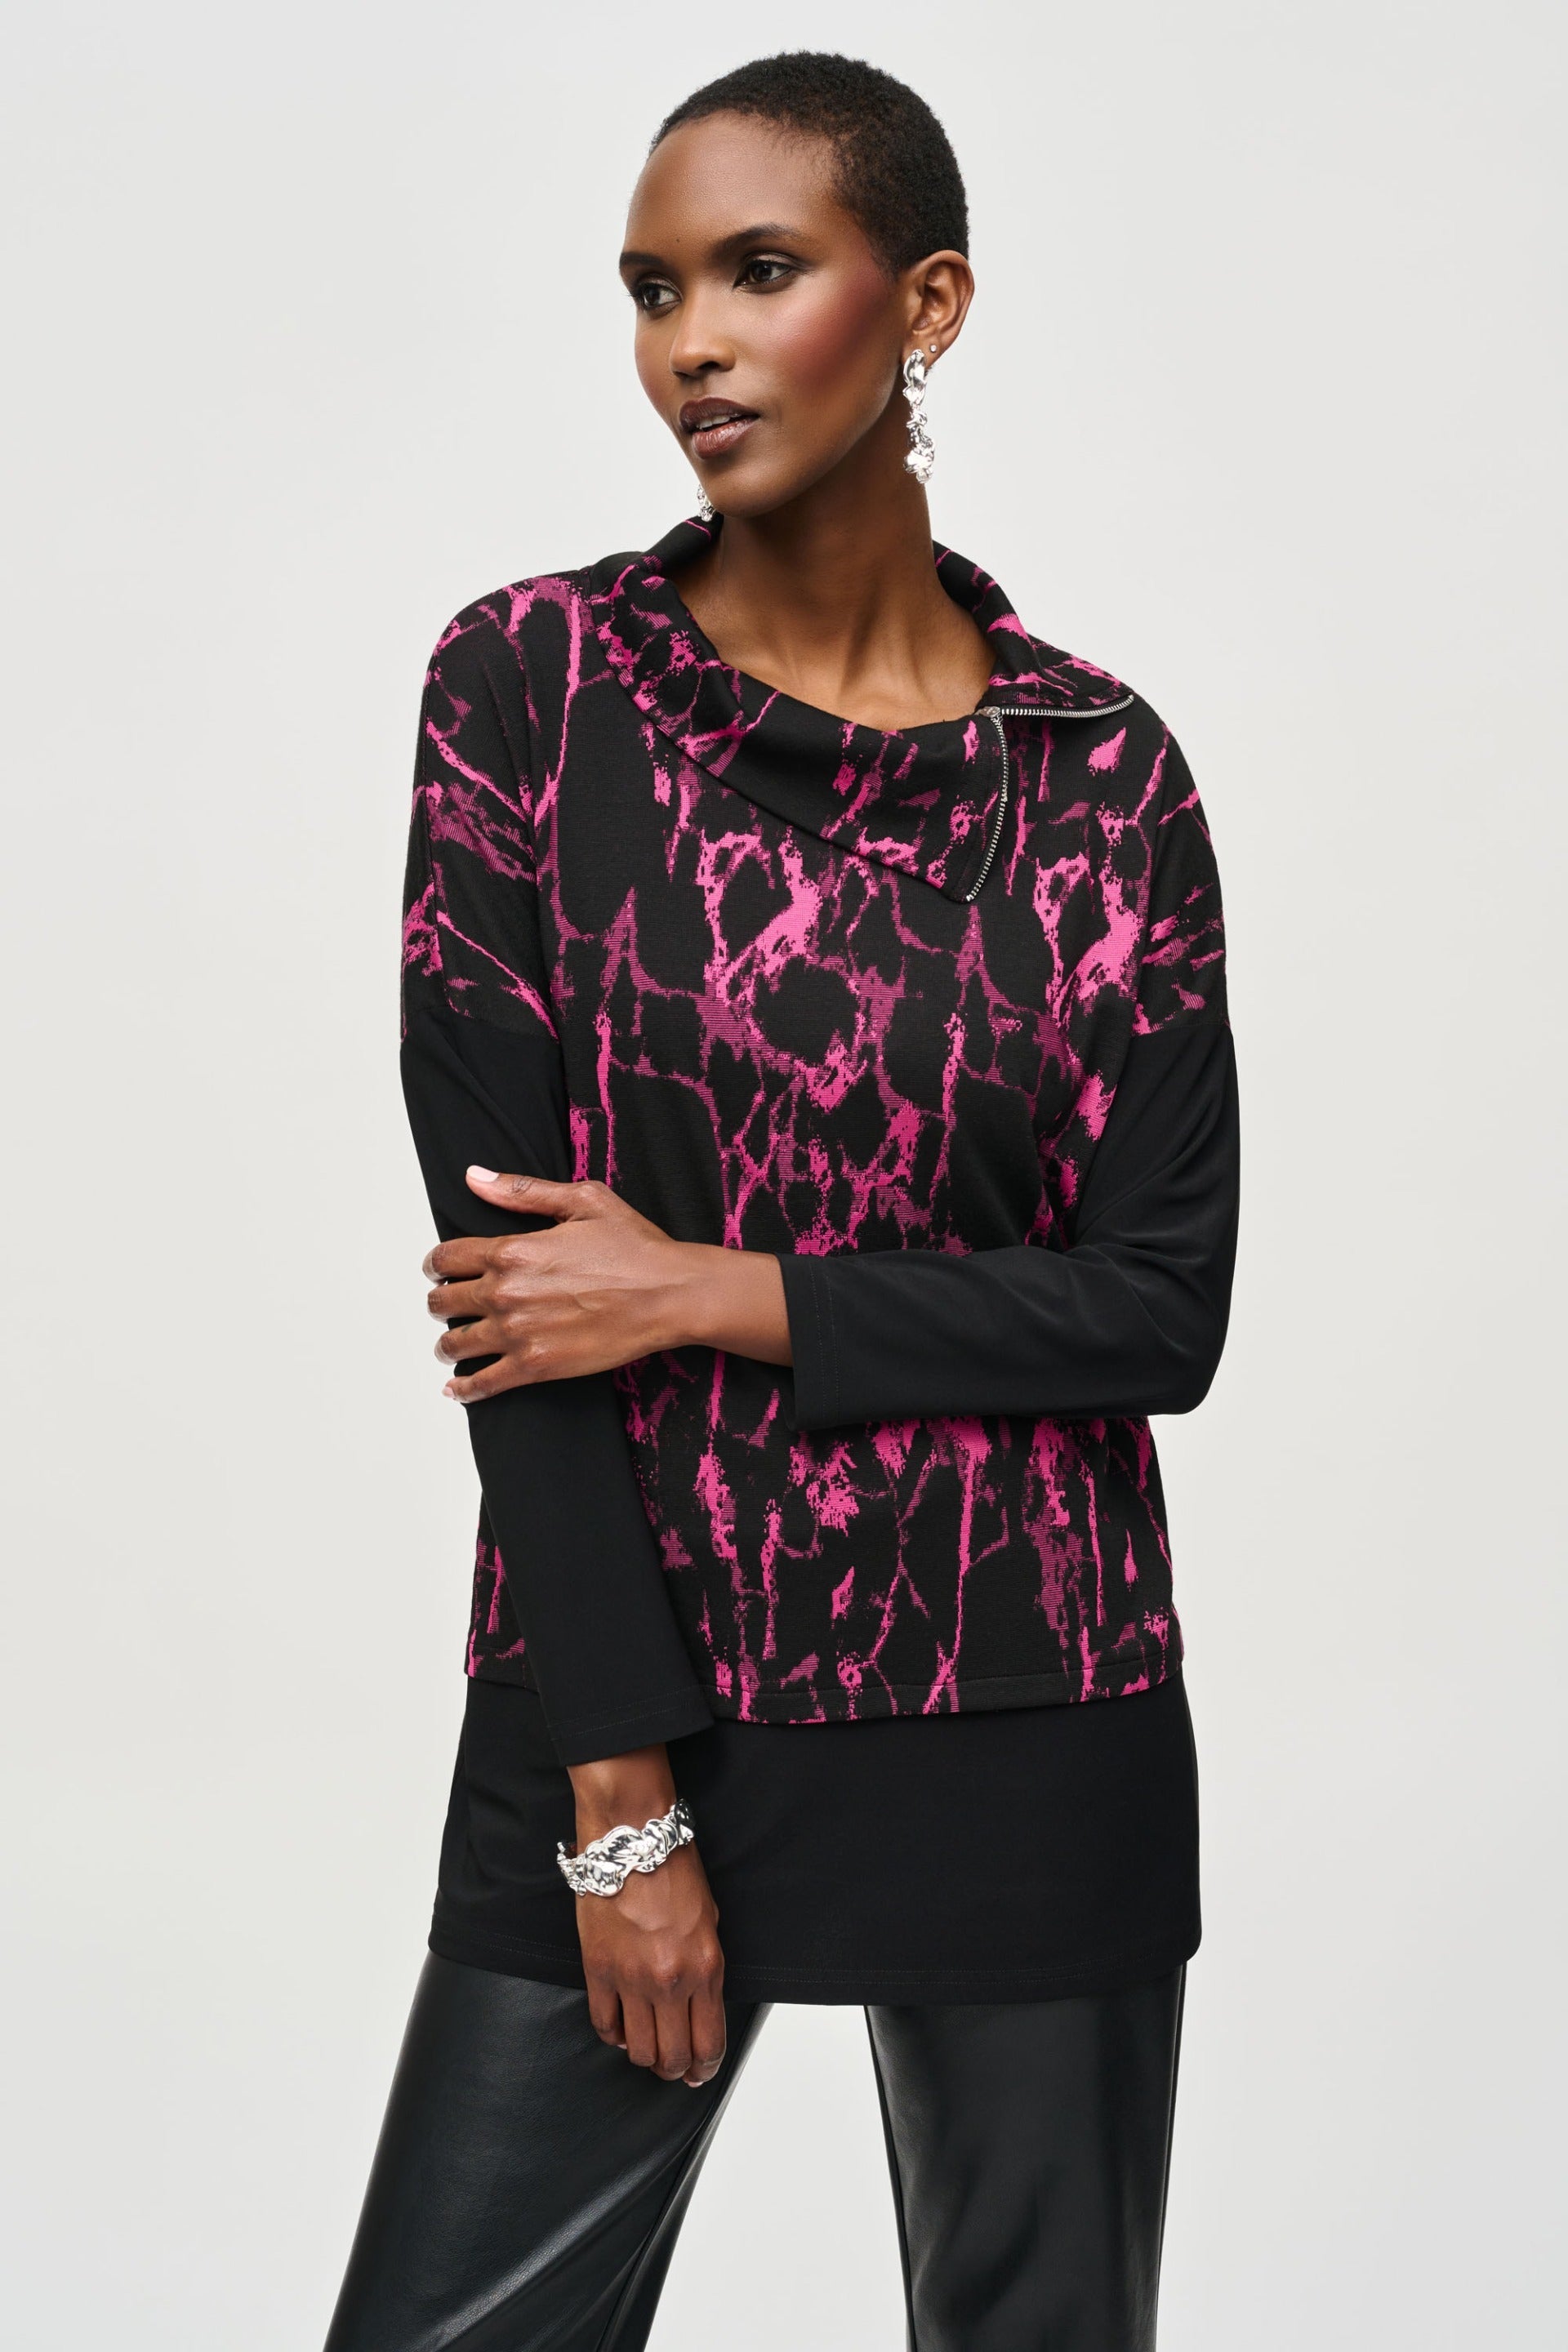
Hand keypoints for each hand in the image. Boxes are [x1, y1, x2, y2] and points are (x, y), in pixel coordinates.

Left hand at [425, 1166, 790, 1402]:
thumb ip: (523, 1191)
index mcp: (512, 1250)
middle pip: (444, 1300)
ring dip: (447, 1344)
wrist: (669, 1295)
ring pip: (455, 1343)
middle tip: (446, 1305)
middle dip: (440, 1301)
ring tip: (450, 1345)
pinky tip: (457, 1389)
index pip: (448, 1257)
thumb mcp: (582, 1201)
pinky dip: (464, 1389)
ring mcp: (518, 1332)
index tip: (438, 1270)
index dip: (437, 1264)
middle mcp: (506, 1292)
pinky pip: (483, 1383)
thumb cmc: (635, 1248)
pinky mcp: (535, 1366)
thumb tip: (476, 1177)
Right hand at [568, 1748, 725, 2088]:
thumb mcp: (710, 1920)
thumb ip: (706, 1968)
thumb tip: (699, 2005)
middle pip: (672, 2056)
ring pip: (638, 2050)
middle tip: (673, 2068)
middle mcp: (670, 1982)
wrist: (632, 1838)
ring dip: (644, 2057)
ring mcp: (631, 1979)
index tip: (700, 2073)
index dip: (705, 2068)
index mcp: (706, 1968)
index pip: (708, 2043)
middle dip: (675, 2070)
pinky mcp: (597, 1971)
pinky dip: (613, 2036)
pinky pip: (603, 2024)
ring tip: (646, 2049)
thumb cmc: (674, 1869)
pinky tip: (620, 2030)